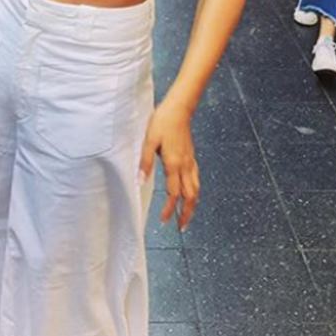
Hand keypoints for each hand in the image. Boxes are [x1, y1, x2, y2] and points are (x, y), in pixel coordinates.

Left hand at [138, 100, 198, 230]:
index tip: (164, 220)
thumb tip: (140, 181)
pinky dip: (194, 191)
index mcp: (173, 164)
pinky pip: (196, 178)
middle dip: (187, 213)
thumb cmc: (162, 122)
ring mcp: (190, 161)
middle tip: (181, 227)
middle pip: (190, 196)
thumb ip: (145, 162)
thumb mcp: (149, 141)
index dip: (170, 209)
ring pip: (196, 188)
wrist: (179, 109)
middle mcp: (185, 165)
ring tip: (188, 215)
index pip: (174, 193)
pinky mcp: (192, 156)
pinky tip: (191, 193)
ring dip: (193, 204)